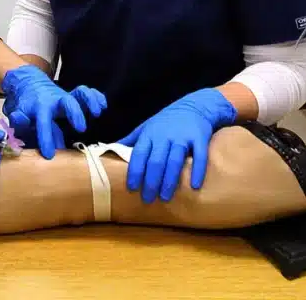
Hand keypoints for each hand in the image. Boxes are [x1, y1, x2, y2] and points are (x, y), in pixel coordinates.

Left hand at [1, 65, 106, 158]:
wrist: (29, 85)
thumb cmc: (25, 106)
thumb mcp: (16, 114)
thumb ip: (18, 121)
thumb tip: (19, 119)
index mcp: (39, 106)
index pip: (43, 122)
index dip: (46, 138)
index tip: (49, 155)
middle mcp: (55, 100)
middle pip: (67, 101)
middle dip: (75, 113)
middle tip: (81, 129)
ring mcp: (66, 97)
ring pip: (80, 93)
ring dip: (90, 101)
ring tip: (97, 113)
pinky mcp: (73, 96)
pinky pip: (86, 93)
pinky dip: (96, 97)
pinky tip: (103, 106)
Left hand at [118, 88, 236, 203]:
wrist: (194, 106)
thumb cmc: (166, 120)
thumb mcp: (146, 126)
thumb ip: (130, 140)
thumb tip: (106, 149)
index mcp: (149, 134)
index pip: (139, 154)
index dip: (134, 171)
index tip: (131, 188)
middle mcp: (164, 135)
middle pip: (156, 161)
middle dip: (150, 181)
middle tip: (148, 199)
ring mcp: (182, 136)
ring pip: (174, 161)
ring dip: (169, 181)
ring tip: (165, 198)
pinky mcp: (199, 138)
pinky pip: (199, 156)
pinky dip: (197, 171)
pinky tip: (194, 186)